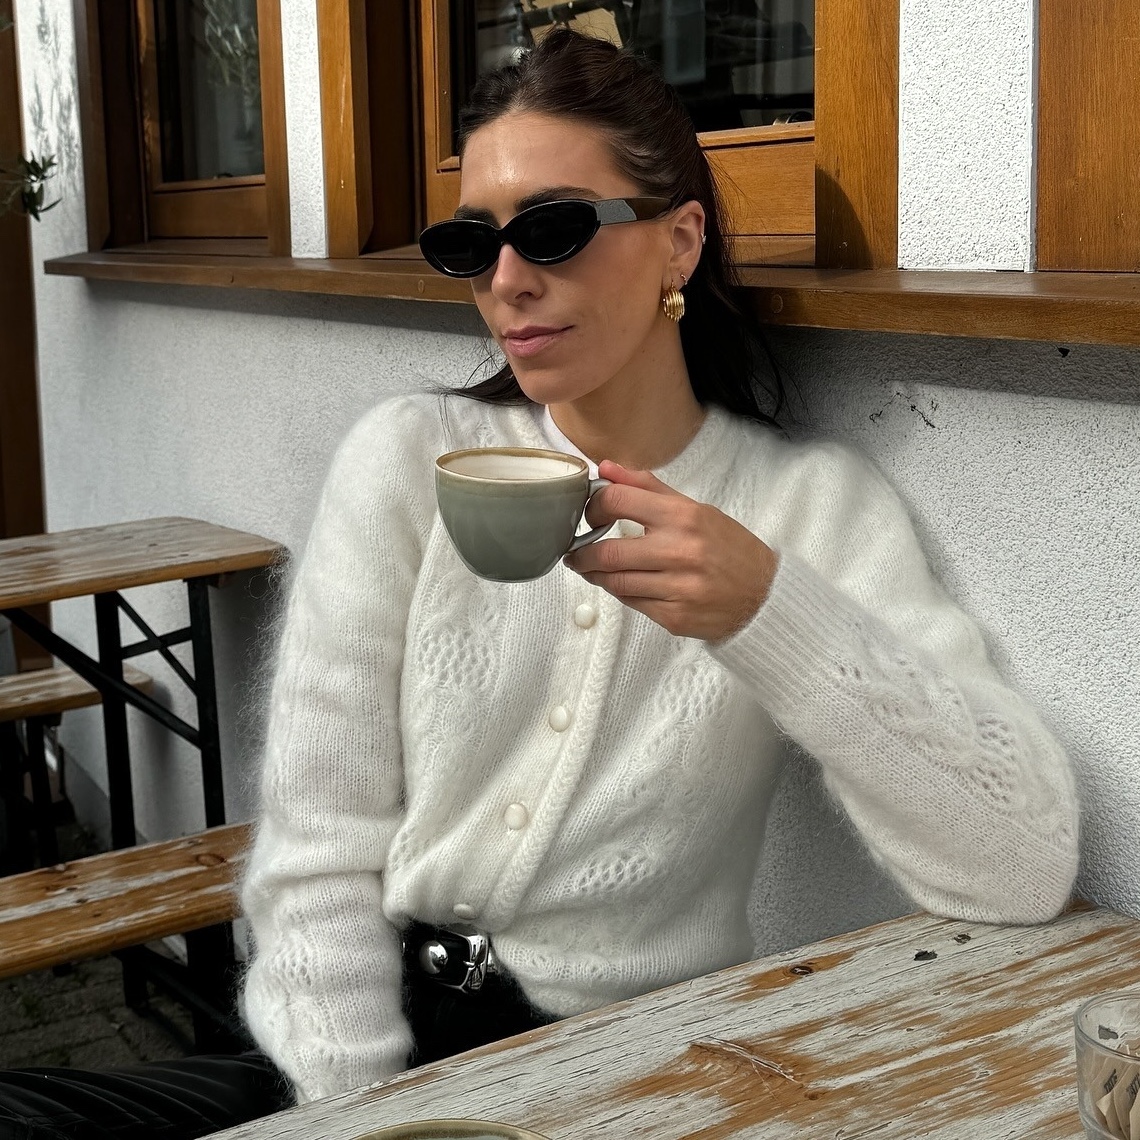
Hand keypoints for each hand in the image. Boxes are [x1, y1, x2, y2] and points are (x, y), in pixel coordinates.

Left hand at [563, 461, 777, 640]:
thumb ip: (647, 488)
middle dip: (582, 554)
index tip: (589, 514)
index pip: (618, 501)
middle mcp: (680, 551)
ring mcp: (678, 588)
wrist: (764, 596)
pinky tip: (622, 585)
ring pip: (615, 582)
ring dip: (596, 575)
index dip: (593, 507)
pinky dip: (620, 593)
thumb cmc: (729, 550)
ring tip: (593, 568)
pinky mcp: (674, 617)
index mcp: (684, 517)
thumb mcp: (695, 509)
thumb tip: (606, 468)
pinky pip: (631, 604)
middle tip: (576, 553)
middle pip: (607, 551)